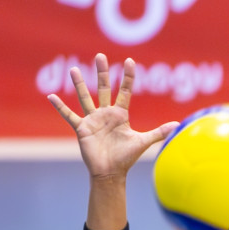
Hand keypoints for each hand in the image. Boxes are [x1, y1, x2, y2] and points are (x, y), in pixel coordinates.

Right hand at [49, 53, 178, 180]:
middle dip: (102, 72)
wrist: (110, 174)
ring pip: (85, 98)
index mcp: (120, 115)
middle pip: (103, 89)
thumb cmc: (126, 158)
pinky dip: (60, 107)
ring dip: (79, 84)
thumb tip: (177, 126)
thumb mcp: (142, 142)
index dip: (127, 77)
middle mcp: (106, 114)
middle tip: (100, 55)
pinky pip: (69, 116)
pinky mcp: (82, 129)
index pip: (125, 91)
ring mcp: (93, 120)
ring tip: (74, 68)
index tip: (129, 61)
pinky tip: (51, 96)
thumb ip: (158, 133)